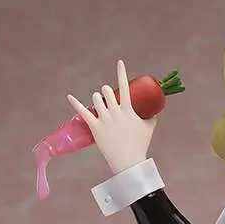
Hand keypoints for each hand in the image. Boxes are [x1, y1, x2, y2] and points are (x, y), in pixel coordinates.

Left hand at [67, 59, 157, 174]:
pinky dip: (75, 103)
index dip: (121, 73)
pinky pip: (83, 111)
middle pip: (107, 91)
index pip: (125, 86)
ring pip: (96, 99)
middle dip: (107, 92)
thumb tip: (155, 111)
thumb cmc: (140, 144)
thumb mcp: (149, 128)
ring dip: (97, 98)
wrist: (128, 161)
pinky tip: (69, 96)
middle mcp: (115, 112)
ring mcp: (104, 119)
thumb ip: (152, 117)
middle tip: (109, 98)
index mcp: (128, 110)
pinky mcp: (95, 127)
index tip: (119, 62)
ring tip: (100, 103)